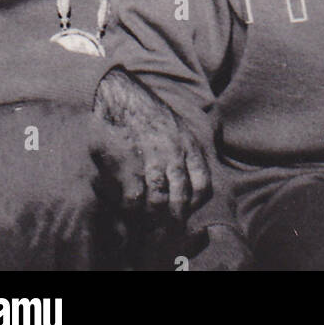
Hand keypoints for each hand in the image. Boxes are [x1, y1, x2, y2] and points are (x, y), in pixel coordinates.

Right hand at [92, 68, 209, 223]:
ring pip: (157, 205)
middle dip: (173, 220)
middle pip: (181, 202)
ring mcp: (150, 162)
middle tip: (164, 228)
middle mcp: (173, 156)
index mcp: (188, 147)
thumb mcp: (179, 128)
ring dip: (150, 217)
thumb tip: (193, 180)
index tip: (184, 211)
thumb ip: (188, 153)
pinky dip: (130, 209)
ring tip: (144, 219)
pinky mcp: (127, 167)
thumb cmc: (148, 115)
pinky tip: (127, 205)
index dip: (195, 205)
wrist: (120, 97)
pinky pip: (133, 201)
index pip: (203, 188)